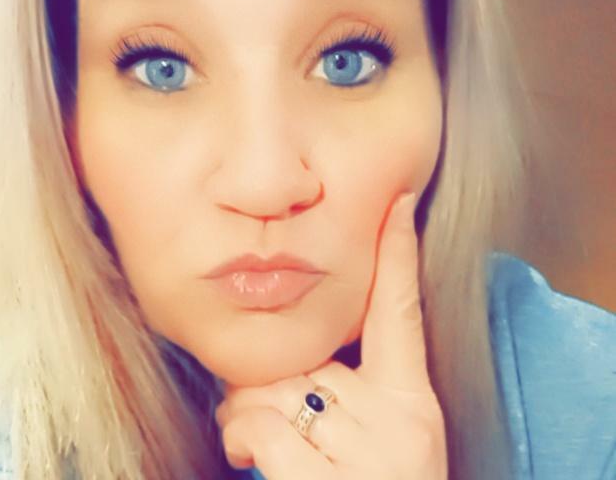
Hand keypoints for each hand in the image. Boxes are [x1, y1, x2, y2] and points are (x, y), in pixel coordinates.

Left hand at [214, 191, 447, 478]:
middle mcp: (396, 424)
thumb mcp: (381, 445)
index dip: (398, 255)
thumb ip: (348, 394)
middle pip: (305, 356)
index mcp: (414, 407)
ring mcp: (366, 455)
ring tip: (258, 448)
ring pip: (272, 390)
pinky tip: (252, 465)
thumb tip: (290, 359)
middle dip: (269, 379)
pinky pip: (259, 430)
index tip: (398, 202)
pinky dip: (241, 443)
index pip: (404, 314)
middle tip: (267, 411)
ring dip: (246, 418)